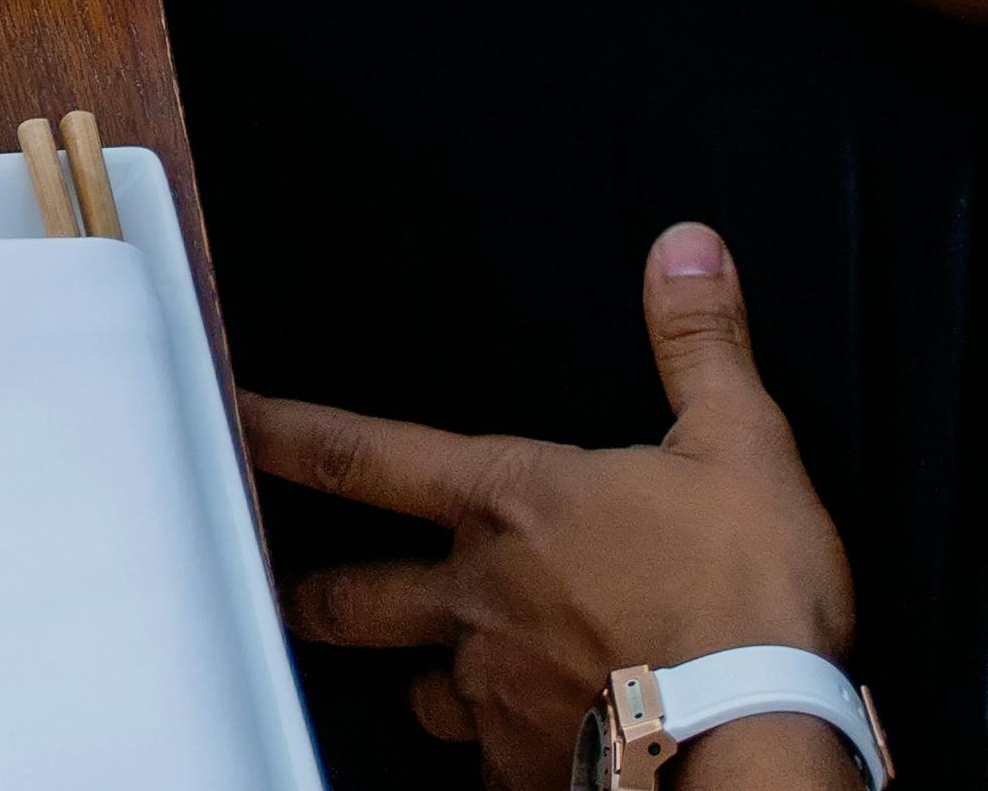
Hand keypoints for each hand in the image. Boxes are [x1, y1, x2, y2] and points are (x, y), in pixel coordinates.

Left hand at [251, 226, 858, 785]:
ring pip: (422, 694)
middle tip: (299, 595)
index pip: (356, 455)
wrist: (765, 735)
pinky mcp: (527, 769)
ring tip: (452, 684)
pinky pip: (491, 765)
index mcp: (509, 505)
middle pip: (348, 599)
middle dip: (316, 596)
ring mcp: (493, 694)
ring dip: (432, 686)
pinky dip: (511, 757)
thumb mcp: (743, 447)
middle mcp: (476, 601)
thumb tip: (687, 248)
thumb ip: (701, 345)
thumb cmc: (748, 599)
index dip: (275, 433)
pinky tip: (543, 752)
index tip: (221, 421)